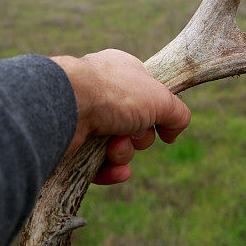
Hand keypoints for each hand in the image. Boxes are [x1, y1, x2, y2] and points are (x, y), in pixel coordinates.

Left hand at [51, 49, 190, 184]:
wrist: (67, 107)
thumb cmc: (114, 93)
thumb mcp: (161, 99)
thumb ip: (178, 114)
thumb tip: (173, 133)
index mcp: (123, 73)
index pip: (149, 96)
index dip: (158, 112)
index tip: (162, 123)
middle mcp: (103, 93)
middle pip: (136, 126)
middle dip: (139, 137)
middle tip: (131, 131)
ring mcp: (86, 118)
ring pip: (117, 147)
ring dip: (123, 154)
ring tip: (114, 148)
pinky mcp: (72, 144)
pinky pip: (97, 165)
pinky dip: (109, 171)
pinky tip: (117, 172)